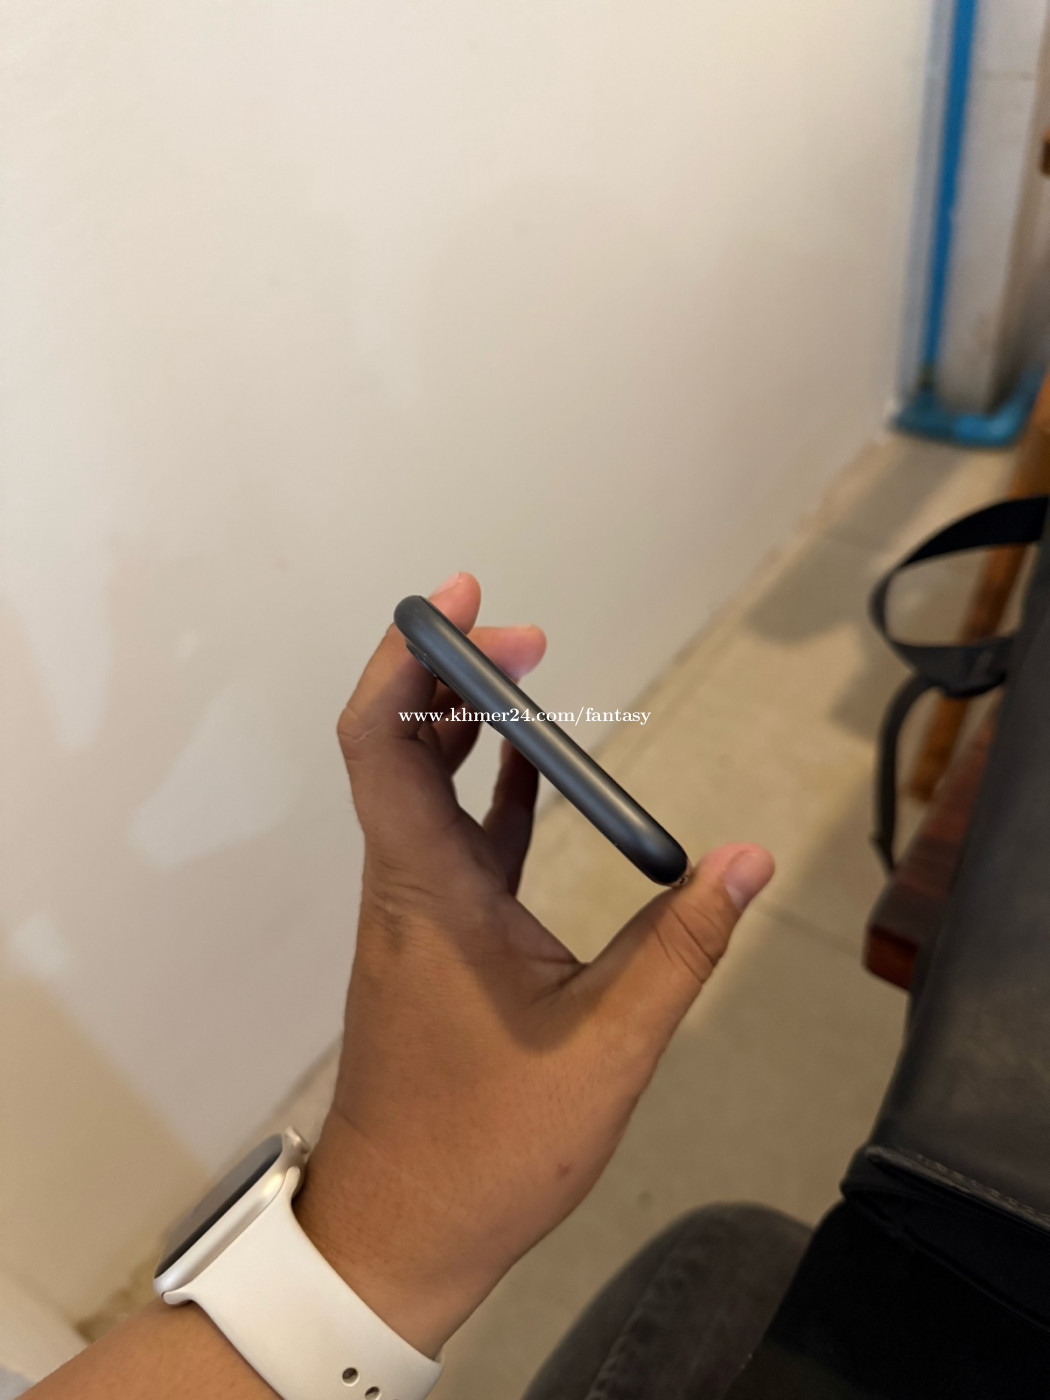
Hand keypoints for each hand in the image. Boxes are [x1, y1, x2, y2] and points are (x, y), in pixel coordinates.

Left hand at [295, 572, 773, 1357]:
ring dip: (473, 726)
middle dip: (457, 674)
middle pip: (403, 744)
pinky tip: (546, 770)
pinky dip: (495, 792)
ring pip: (427, 788)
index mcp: (428, 890)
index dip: (409, 658)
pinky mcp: (438, 938)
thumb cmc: (489, 1149)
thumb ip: (682, 947)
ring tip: (540, 675)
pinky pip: (458, 838)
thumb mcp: (609, 1047)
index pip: (383, 740)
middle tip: (533, 636)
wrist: (401, 1234)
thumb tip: (748, 859)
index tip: (461, 598)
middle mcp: (408, 883)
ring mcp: (418, 910)